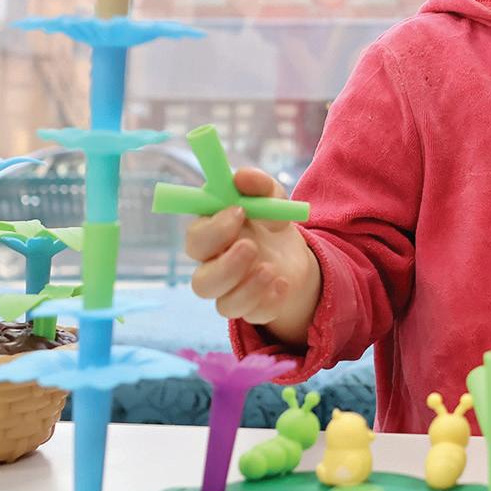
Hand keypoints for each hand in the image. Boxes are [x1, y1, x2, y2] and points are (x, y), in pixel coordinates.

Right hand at [186, 167, 318, 333]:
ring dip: (245, 288)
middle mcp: (215, 268)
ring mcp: (232, 292)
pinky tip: (283, 284)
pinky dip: (269, 300)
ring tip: (270, 268)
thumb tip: (242, 176)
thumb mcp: (272, 198)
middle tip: (251, 246)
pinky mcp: (253, 309)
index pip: (195, 237)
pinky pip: (253, 314)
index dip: (212, 228)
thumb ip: (259, 186)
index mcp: (211, 237)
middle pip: (200, 281)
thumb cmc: (269, 222)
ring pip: (222, 304)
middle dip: (225, 265)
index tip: (239, 211)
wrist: (295, 254)